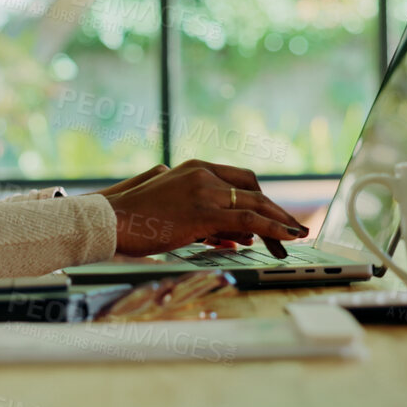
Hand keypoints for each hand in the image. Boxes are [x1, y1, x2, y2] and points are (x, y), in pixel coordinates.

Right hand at [100, 159, 308, 256]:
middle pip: (253, 190)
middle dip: (277, 211)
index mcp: (195, 168)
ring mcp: (203, 190)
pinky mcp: (202, 211)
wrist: (111, 220)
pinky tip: (285, 237)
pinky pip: (248, 219)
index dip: (262, 198)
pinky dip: (272, 227)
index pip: (241, 179)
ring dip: (280, 222)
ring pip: (255, 203)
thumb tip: (234, 235)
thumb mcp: (174, 209)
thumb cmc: (136, 218)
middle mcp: (203, 173)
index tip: (275, 214)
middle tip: (293, 229)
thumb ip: (205, 216)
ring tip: (295, 237)